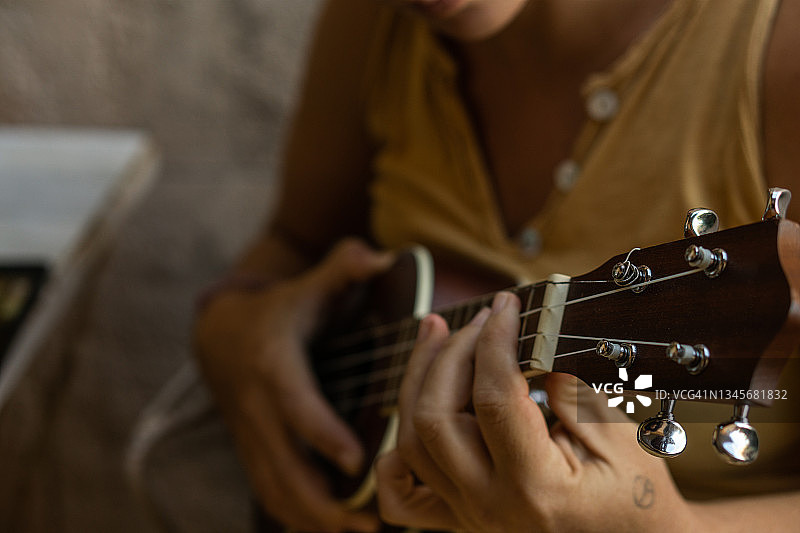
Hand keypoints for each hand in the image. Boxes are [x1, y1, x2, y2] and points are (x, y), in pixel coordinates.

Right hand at [194, 239, 390, 531]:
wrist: (219, 334)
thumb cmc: (278, 310)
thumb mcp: (306, 286)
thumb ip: (341, 269)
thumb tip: (380, 255)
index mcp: (272, 365)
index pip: (293, 405)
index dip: (321, 435)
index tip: (356, 463)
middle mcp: (256, 407)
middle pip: (281, 465)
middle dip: (323, 502)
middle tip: (370, 525)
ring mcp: (250, 436)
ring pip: (274, 489)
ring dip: (313, 520)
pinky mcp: (252, 452)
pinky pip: (269, 493)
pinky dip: (296, 518)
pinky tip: (330, 532)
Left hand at [376, 292, 696, 531]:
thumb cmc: (639, 499)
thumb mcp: (621, 439)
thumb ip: (571, 392)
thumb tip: (527, 345)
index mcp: (535, 488)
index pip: (494, 398)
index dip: (495, 340)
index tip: (508, 304)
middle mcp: (489, 506)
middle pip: (437, 417)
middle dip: (452, 352)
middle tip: (481, 316)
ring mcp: (468, 516)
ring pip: (411, 443)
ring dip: (419, 380)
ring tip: (436, 332)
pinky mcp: (461, 519)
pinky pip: (402, 496)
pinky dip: (395, 454)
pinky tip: (414, 415)